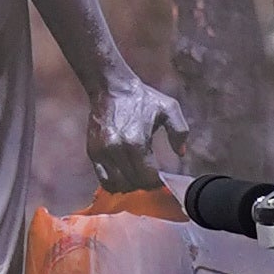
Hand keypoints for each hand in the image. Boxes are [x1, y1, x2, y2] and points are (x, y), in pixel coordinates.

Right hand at [85, 65, 193, 191]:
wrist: (111, 87)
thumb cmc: (142, 98)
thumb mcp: (169, 108)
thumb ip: (179, 132)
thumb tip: (180, 153)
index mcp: (136, 141)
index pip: (147, 177)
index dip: (157, 182)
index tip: (161, 178)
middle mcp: (117, 149)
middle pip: (133, 183)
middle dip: (145, 184)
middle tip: (150, 178)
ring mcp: (103, 152)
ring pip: (117, 185)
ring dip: (129, 186)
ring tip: (136, 177)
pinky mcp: (93, 152)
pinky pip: (103, 180)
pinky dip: (114, 183)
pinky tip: (123, 175)